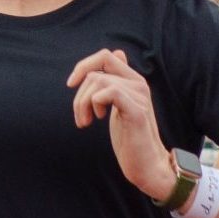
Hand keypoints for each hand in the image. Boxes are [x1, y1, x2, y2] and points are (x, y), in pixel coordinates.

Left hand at [66, 49, 173, 201]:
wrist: (146, 165)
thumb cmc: (130, 138)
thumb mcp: (120, 105)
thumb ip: (117, 81)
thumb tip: (118, 53)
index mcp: (133, 80)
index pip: (106, 55)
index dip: (83, 66)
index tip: (71, 85)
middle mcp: (138, 84)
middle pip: (99, 66)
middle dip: (80, 90)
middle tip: (80, 115)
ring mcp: (139, 96)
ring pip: (99, 81)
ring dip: (83, 103)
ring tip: (85, 121)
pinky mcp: (136, 111)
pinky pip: (111, 92)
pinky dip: (95, 103)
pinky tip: (97, 119)